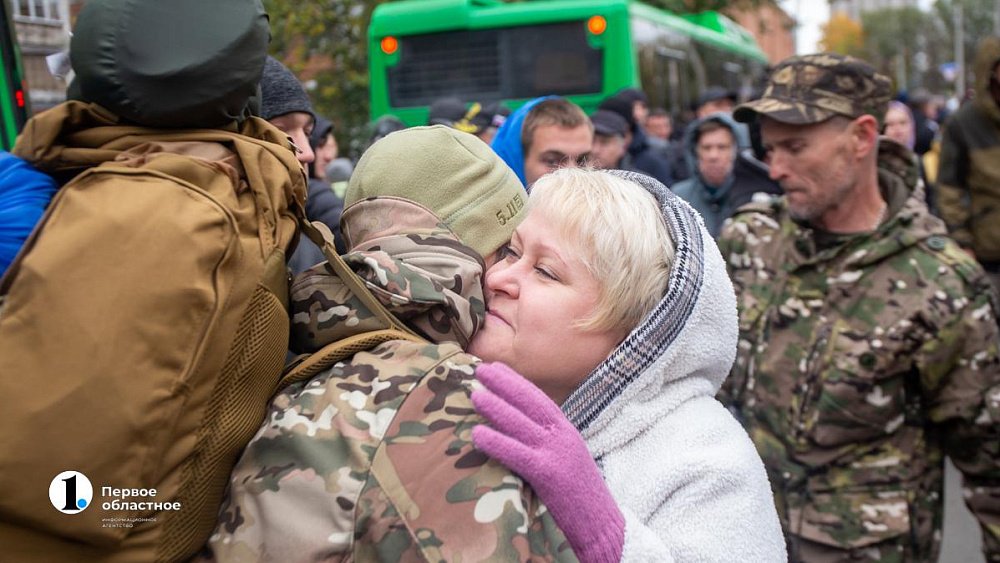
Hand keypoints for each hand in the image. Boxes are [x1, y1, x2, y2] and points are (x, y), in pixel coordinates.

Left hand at [471, 362, 623, 562]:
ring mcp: (556, 454)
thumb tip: (518, 431)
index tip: (497, 369)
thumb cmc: (580, 498)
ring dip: (495, 407)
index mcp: (567, 432)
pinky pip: (517, 454)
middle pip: (530, 402)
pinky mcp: (548, 474)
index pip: (540, 399)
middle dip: (505, 384)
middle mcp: (562, 436)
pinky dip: (496, 442)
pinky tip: (477, 434)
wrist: (603, 526)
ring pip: (520, 423)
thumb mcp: (566, 460)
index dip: (517, 382)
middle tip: (481, 370)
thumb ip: (547, 444)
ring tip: (474, 394)